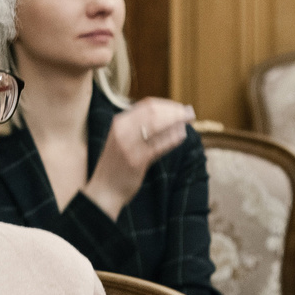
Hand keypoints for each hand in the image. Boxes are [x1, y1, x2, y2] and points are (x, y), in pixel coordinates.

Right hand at [82, 98, 195, 218]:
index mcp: (120, 122)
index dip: (168, 105)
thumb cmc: (117, 164)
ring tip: (188, 122)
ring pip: (157, 125)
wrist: (104, 189)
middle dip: (175, 111)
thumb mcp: (123, 138)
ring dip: (176, 122)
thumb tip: (166, 115)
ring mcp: (129, 145)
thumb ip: (139, 126)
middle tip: (190, 112)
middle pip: (154, 112)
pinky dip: (172, 138)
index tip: (180, 107)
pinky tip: (182, 136)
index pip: (147, 105)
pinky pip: (159, 145)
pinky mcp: (137, 160)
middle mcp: (123, 130)